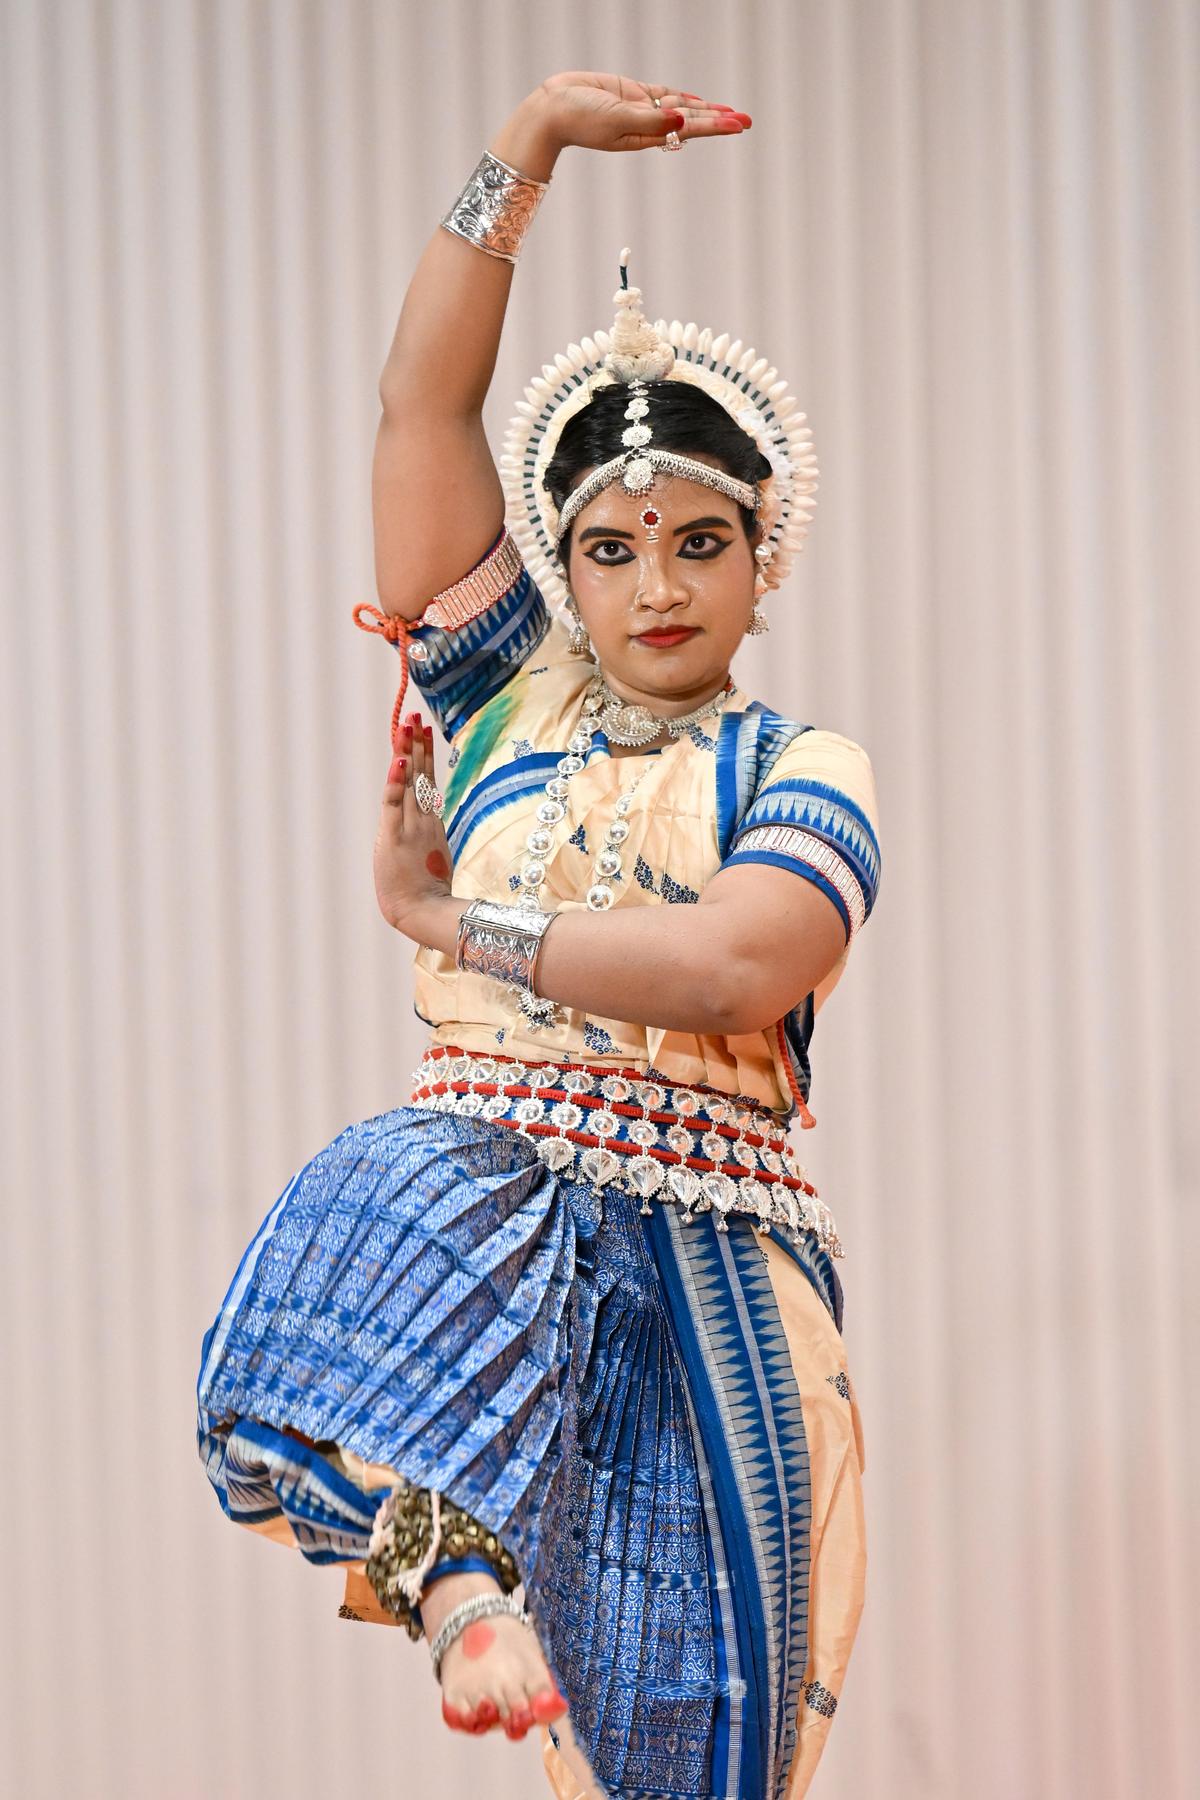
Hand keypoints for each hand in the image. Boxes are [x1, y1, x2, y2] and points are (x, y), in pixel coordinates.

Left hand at [374, 709, 454, 935]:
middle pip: (421, 774)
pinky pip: (395, 802)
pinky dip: (397, 780)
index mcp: (432, 825)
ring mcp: (411, 826)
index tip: (426, 732)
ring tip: (408, 724)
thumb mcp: (431, 864)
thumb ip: (431, 847)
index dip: (426, 756)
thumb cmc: (426, 897)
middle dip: (419, 744)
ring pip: (410, 782)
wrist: (421, 913)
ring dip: (408, 751)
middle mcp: (423, 820)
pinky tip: (399, 760)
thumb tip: (433, 843)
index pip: (428, 783)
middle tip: (417, 716)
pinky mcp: (396, 835)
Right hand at [533, 71, 751, 153]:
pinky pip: (663, 95)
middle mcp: (648, 123)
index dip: (715, 125)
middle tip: (747, 120)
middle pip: (692, 120)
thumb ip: (650, 120)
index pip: (689, 129)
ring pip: (680, 107)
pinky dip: (682, 99)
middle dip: (719, 119)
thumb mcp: (617, 120)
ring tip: (731, 113)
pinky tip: (697, 102)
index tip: (738, 124)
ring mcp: (640, 108)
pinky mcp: (630, 94)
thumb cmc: (579, 119)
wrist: (551, 109)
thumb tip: (682, 120)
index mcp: (647, 135)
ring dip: (705, 110)